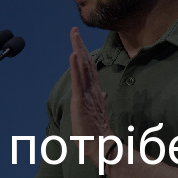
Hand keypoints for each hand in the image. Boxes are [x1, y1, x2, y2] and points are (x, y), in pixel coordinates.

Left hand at [68, 27, 113, 164]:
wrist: (101, 147)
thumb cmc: (98, 134)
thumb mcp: (96, 115)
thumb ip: (99, 102)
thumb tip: (103, 93)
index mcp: (94, 93)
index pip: (89, 69)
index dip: (84, 54)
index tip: (79, 42)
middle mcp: (92, 90)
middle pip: (86, 63)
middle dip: (79, 45)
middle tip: (74, 30)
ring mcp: (87, 94)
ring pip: (82, 67)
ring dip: (77, 49)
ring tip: (74, 34)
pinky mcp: (81, 101)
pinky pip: (78, 81)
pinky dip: (75, 67)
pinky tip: (73, 54)